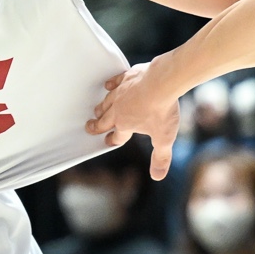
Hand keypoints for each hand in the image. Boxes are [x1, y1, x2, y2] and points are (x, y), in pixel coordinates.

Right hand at [86, 62, 181, 178]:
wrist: (163, 82)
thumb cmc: (162, 110)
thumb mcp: (164, 138)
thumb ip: (160, 158)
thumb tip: (157, 176)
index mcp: (126, 124)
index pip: (117, 136)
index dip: (113, 140)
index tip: (109, 142)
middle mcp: (119, 109)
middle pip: (105, 119)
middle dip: (97, 125)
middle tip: (90, 127)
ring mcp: (121, 92)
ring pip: (107, 102)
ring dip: (101, 108)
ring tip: (97, 110)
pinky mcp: (126, 77)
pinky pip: (114, 82)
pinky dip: (111, 85)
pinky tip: (108, 86)